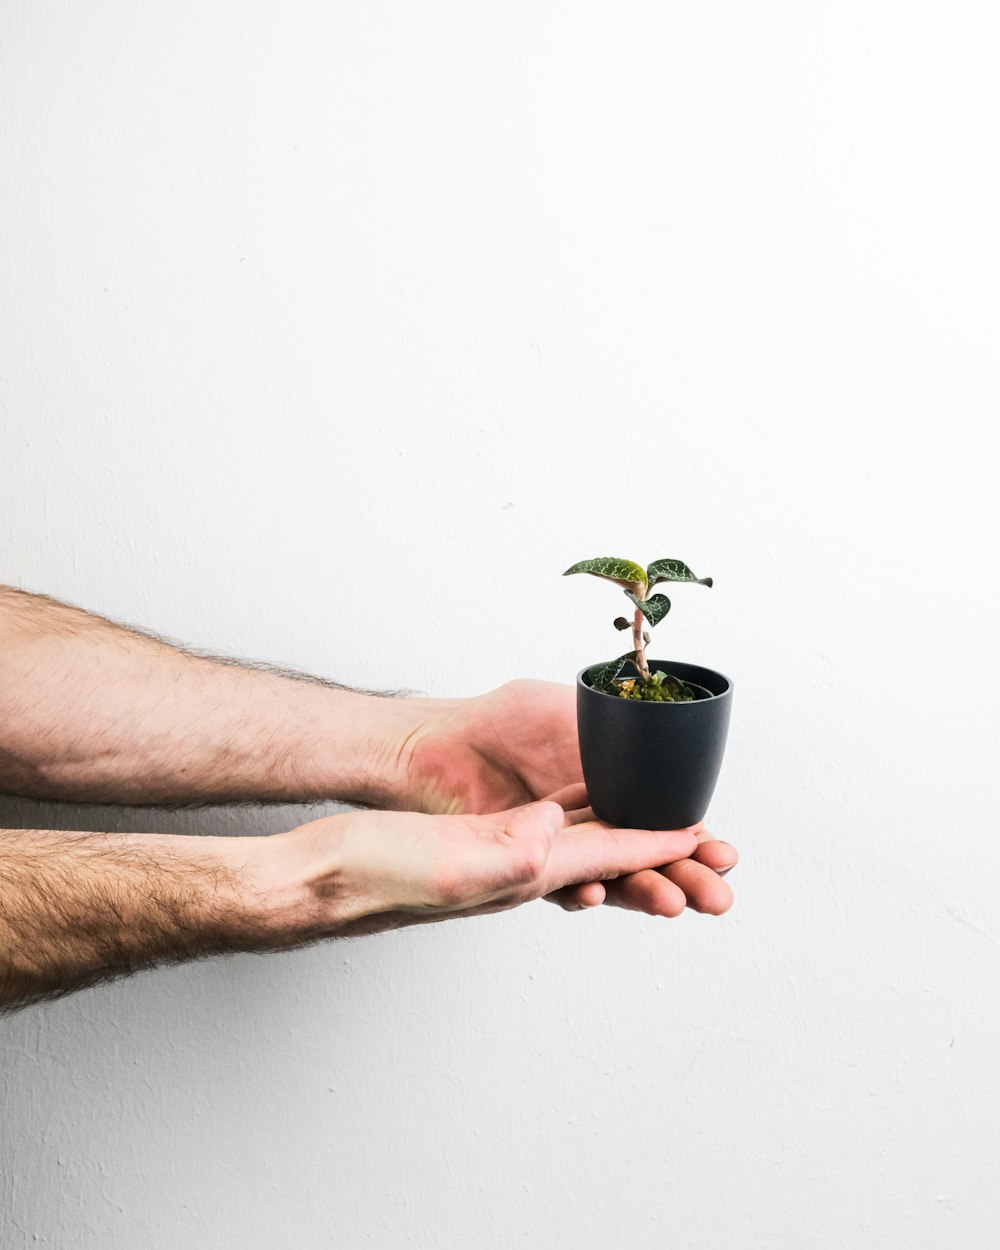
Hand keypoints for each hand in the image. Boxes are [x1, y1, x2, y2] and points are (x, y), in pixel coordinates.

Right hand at [266, 798, 700, 938]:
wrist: (320, 876)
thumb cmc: (372, 873)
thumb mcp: (445, 862)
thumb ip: (505, 851)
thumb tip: (551, 828)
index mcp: (520, 871)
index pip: (607, 856)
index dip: (659, 846)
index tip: (705, 840)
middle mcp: (518, 866)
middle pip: (608, 859)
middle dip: (664, 861)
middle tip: (715, 865)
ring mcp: (498, 854)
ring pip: (583, 844)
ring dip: (630, 840)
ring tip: (672, 840)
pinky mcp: (477, 837)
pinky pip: (545, 826)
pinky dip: (579, 815)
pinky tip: (586, 807)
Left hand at [390, 680, 737, 916]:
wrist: (431, 745)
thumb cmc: (493, 722)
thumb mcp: (563, 709)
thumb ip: (606, 729)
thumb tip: (655, 746)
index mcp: (607, 788)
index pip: (658, 823)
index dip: (691, 842)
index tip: (721, 854)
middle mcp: (586, 824)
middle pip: (644, 859)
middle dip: (684, 879)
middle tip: (715, 896)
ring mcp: (555, 847)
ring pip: (609, 879)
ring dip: (643, 892)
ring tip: (672, 902)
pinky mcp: (521, 865)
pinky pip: (555, 885)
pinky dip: (578, 890)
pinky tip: (594, 894)